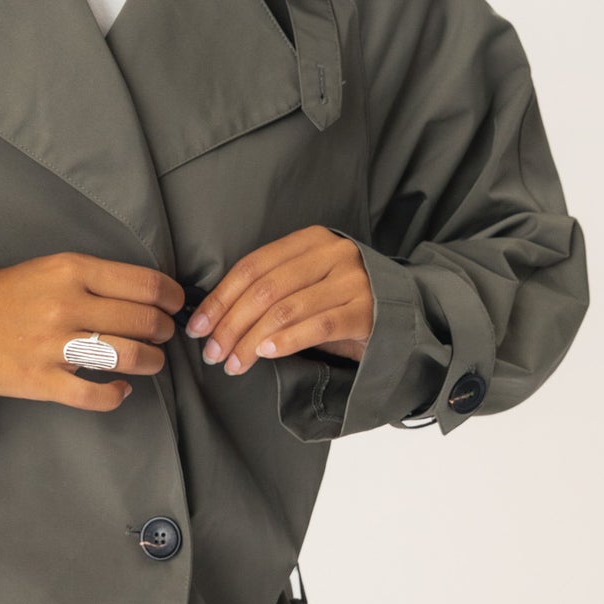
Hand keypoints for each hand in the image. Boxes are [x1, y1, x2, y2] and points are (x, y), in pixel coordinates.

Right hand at [0, 252, 184, 409]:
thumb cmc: (10, 295)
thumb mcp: (52, 268)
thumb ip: (96, 279)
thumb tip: (147, 295)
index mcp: (72, 271)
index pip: (145, 284)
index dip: (172, 298)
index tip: (176, 306)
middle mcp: (67, 305)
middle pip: (144, 321)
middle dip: (164, 331)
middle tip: (162, 335)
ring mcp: (54, 345)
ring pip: (128, 357)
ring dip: (151, 362)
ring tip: (150, 362)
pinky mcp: (42, 380)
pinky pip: (94, 394)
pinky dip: (116, 395)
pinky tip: (120, 390)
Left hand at [183, 227, 371, 373]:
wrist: (406, 314)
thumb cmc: (343, 304)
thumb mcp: (306, 287)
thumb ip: (271, 292)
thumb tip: (216, 320)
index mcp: (310, 241)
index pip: (252, 267)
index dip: (220, 298)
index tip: (196, 327)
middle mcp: (332, 253)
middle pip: (265, 289)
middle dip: (231, 324)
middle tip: (212, 353)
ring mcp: (352, 280)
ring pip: (286, 309)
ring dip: (251, 340)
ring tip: (234, 363)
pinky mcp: (366, 310)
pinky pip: (317, 325)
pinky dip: (287, 340)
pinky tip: (265, 353)